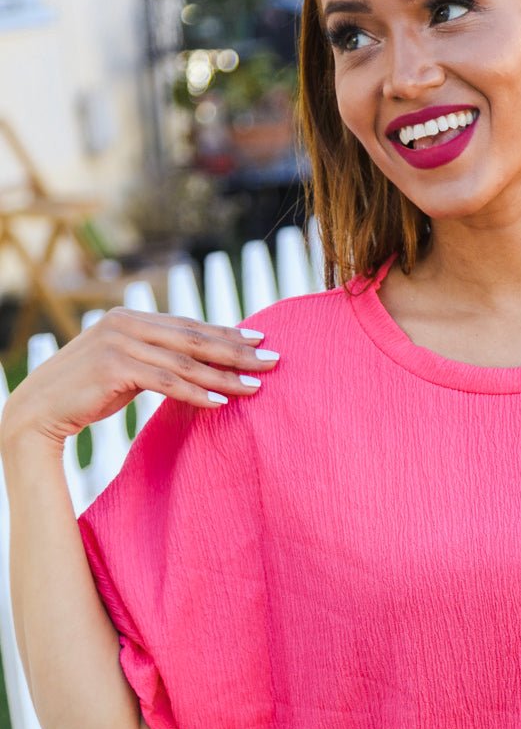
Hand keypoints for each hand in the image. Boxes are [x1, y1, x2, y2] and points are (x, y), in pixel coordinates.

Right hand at [0, 308, 278, 449]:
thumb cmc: (85, 392)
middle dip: (236, 350)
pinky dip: (196, 393)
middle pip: (194, 338)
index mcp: (130, 318)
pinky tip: (220, 403)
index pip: (189, 325)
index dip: (226, 333)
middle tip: (274, 358)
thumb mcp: (124, 367)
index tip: (260, 340)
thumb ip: (155, 358)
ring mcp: (118, 343)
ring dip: (223, 375)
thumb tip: (195, 363)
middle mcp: (125, 323)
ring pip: (185, 361)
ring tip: (256, 387)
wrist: (38, 410)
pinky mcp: (113, 368)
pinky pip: (165, 382)